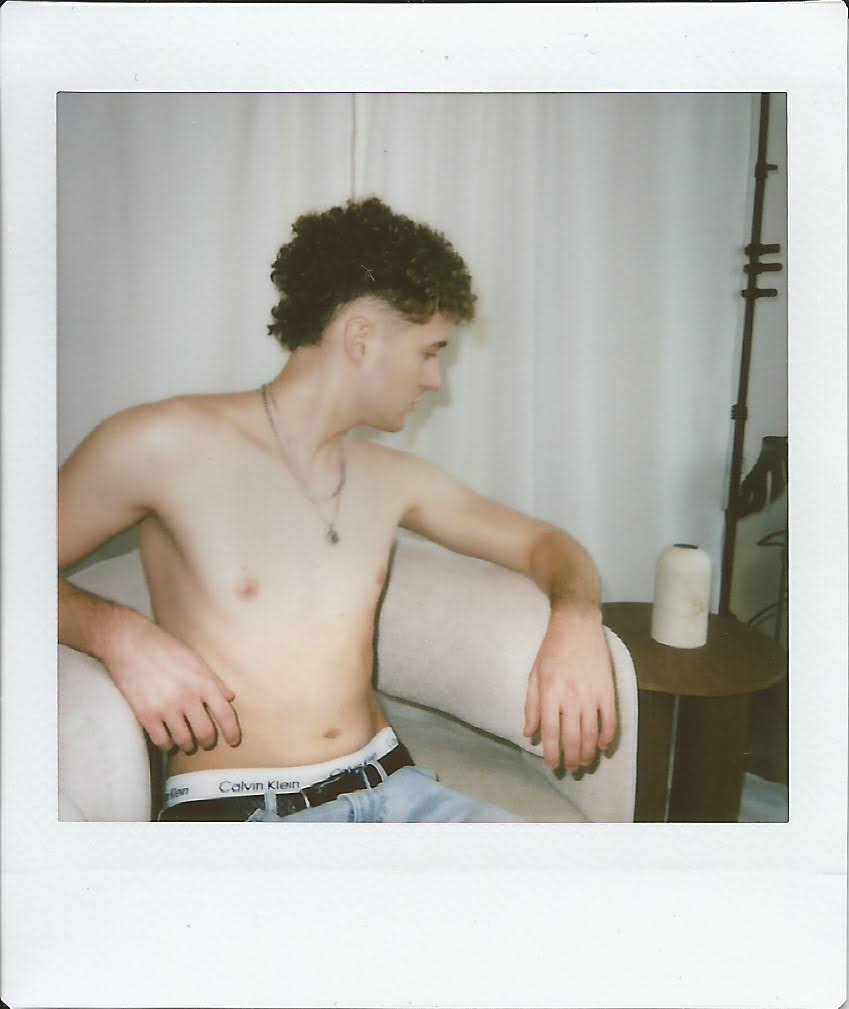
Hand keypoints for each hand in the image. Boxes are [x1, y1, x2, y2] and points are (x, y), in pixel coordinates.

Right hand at [106, 617, 240, 753]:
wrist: (130, 644)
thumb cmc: (165, 649)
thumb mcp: (195, 660)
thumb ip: (213, 680)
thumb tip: (230, 698)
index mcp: (202, 681)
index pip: (225, 714)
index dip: (232, 732)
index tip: (233, 741)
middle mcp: (187, 696)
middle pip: (205, 733)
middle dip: (208, 742)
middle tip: (205, 741)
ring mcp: (166, 707)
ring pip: (184, 741)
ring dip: (188, 745)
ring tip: (186, 742)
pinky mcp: (146, 715)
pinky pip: (162, 741)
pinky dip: (168, 745)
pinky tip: (169, 740)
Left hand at [523, 608, 616, 771]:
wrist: (577, 625)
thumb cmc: (551, 649)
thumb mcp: (534, 675)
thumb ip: (531, 706)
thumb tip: (529, 733)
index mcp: (549, 692)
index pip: (550, 731)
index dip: (552, 752)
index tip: (552, 765)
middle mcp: (571, 696)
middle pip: (573, 737)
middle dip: (572, 758)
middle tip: (571, 768)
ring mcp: (591, 694)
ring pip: (592, 733)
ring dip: (589, 753)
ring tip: (585, 762)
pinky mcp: (608, 690)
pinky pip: (610, 720)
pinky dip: (608, 737)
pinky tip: (604, 746)